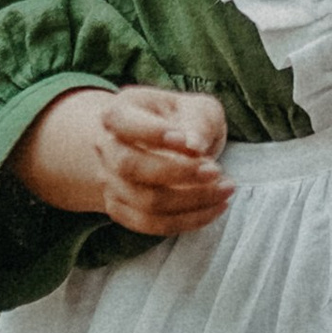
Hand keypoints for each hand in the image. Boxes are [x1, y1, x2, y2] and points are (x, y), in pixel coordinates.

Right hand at [13, 84, 231, 236]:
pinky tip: (215, 207)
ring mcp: (110, 182)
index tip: (190, 143)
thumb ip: (198, 120)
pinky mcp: (122, 210)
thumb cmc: (183, 121)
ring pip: (143, 201)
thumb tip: (194, 145)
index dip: (153, 133)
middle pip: (129, 166)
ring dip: (191, 200)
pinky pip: (151, 224)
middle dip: (178, 172)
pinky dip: (187, 220)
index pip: (123, 122)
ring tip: (225, 189)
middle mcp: (106, 149)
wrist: (162, 147)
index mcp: (119, 113)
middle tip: (215, 171)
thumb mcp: (197, 108)